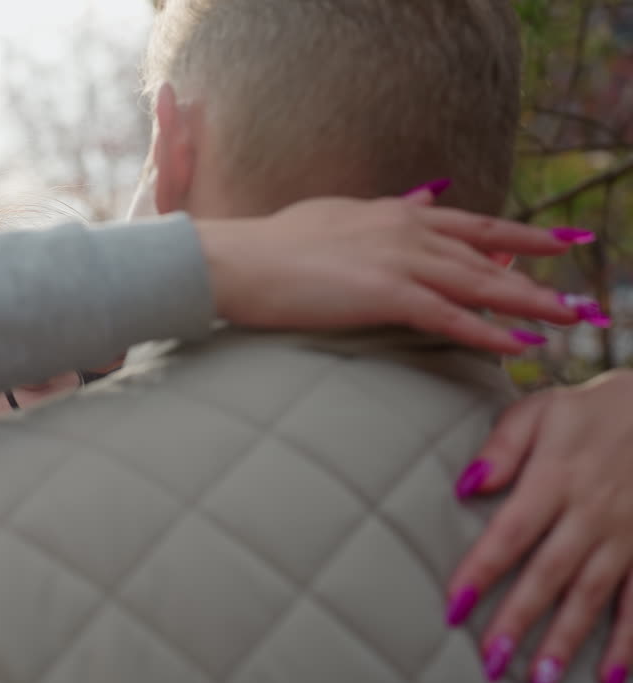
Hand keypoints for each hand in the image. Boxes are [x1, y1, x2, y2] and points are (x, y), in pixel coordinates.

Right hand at [198, 185, 592, 353]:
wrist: (233, 260)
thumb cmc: (268, 247)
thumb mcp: (331, 216)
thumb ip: (378, 213)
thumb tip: (417, 203)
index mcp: (390, 214)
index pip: (468, 225)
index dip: (516, 235)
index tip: (555, 244)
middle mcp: (403, 229)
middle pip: (486, 254)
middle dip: (538, 274)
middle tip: (578, 297)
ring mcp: (396, 259)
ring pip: (479, 283)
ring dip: (529, 304)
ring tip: (568, 321)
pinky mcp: (384, 293)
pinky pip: (449, 316)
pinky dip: (487, 333)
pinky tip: (518, 348)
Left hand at [447, 370, 632, 682]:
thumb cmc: (593, 410)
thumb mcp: (543, 410)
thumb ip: (503, 446)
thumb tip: (465, 485)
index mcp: (556, 478)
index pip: (512, 532)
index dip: (482, 570)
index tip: (454, 605)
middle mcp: (591, 513)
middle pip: (550, 573)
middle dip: (520, 620)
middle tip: (492, 662)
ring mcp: (626, 535)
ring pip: (593, 596)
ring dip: (568, 641)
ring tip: (541, 681)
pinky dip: (630, 644)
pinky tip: (611, 680)